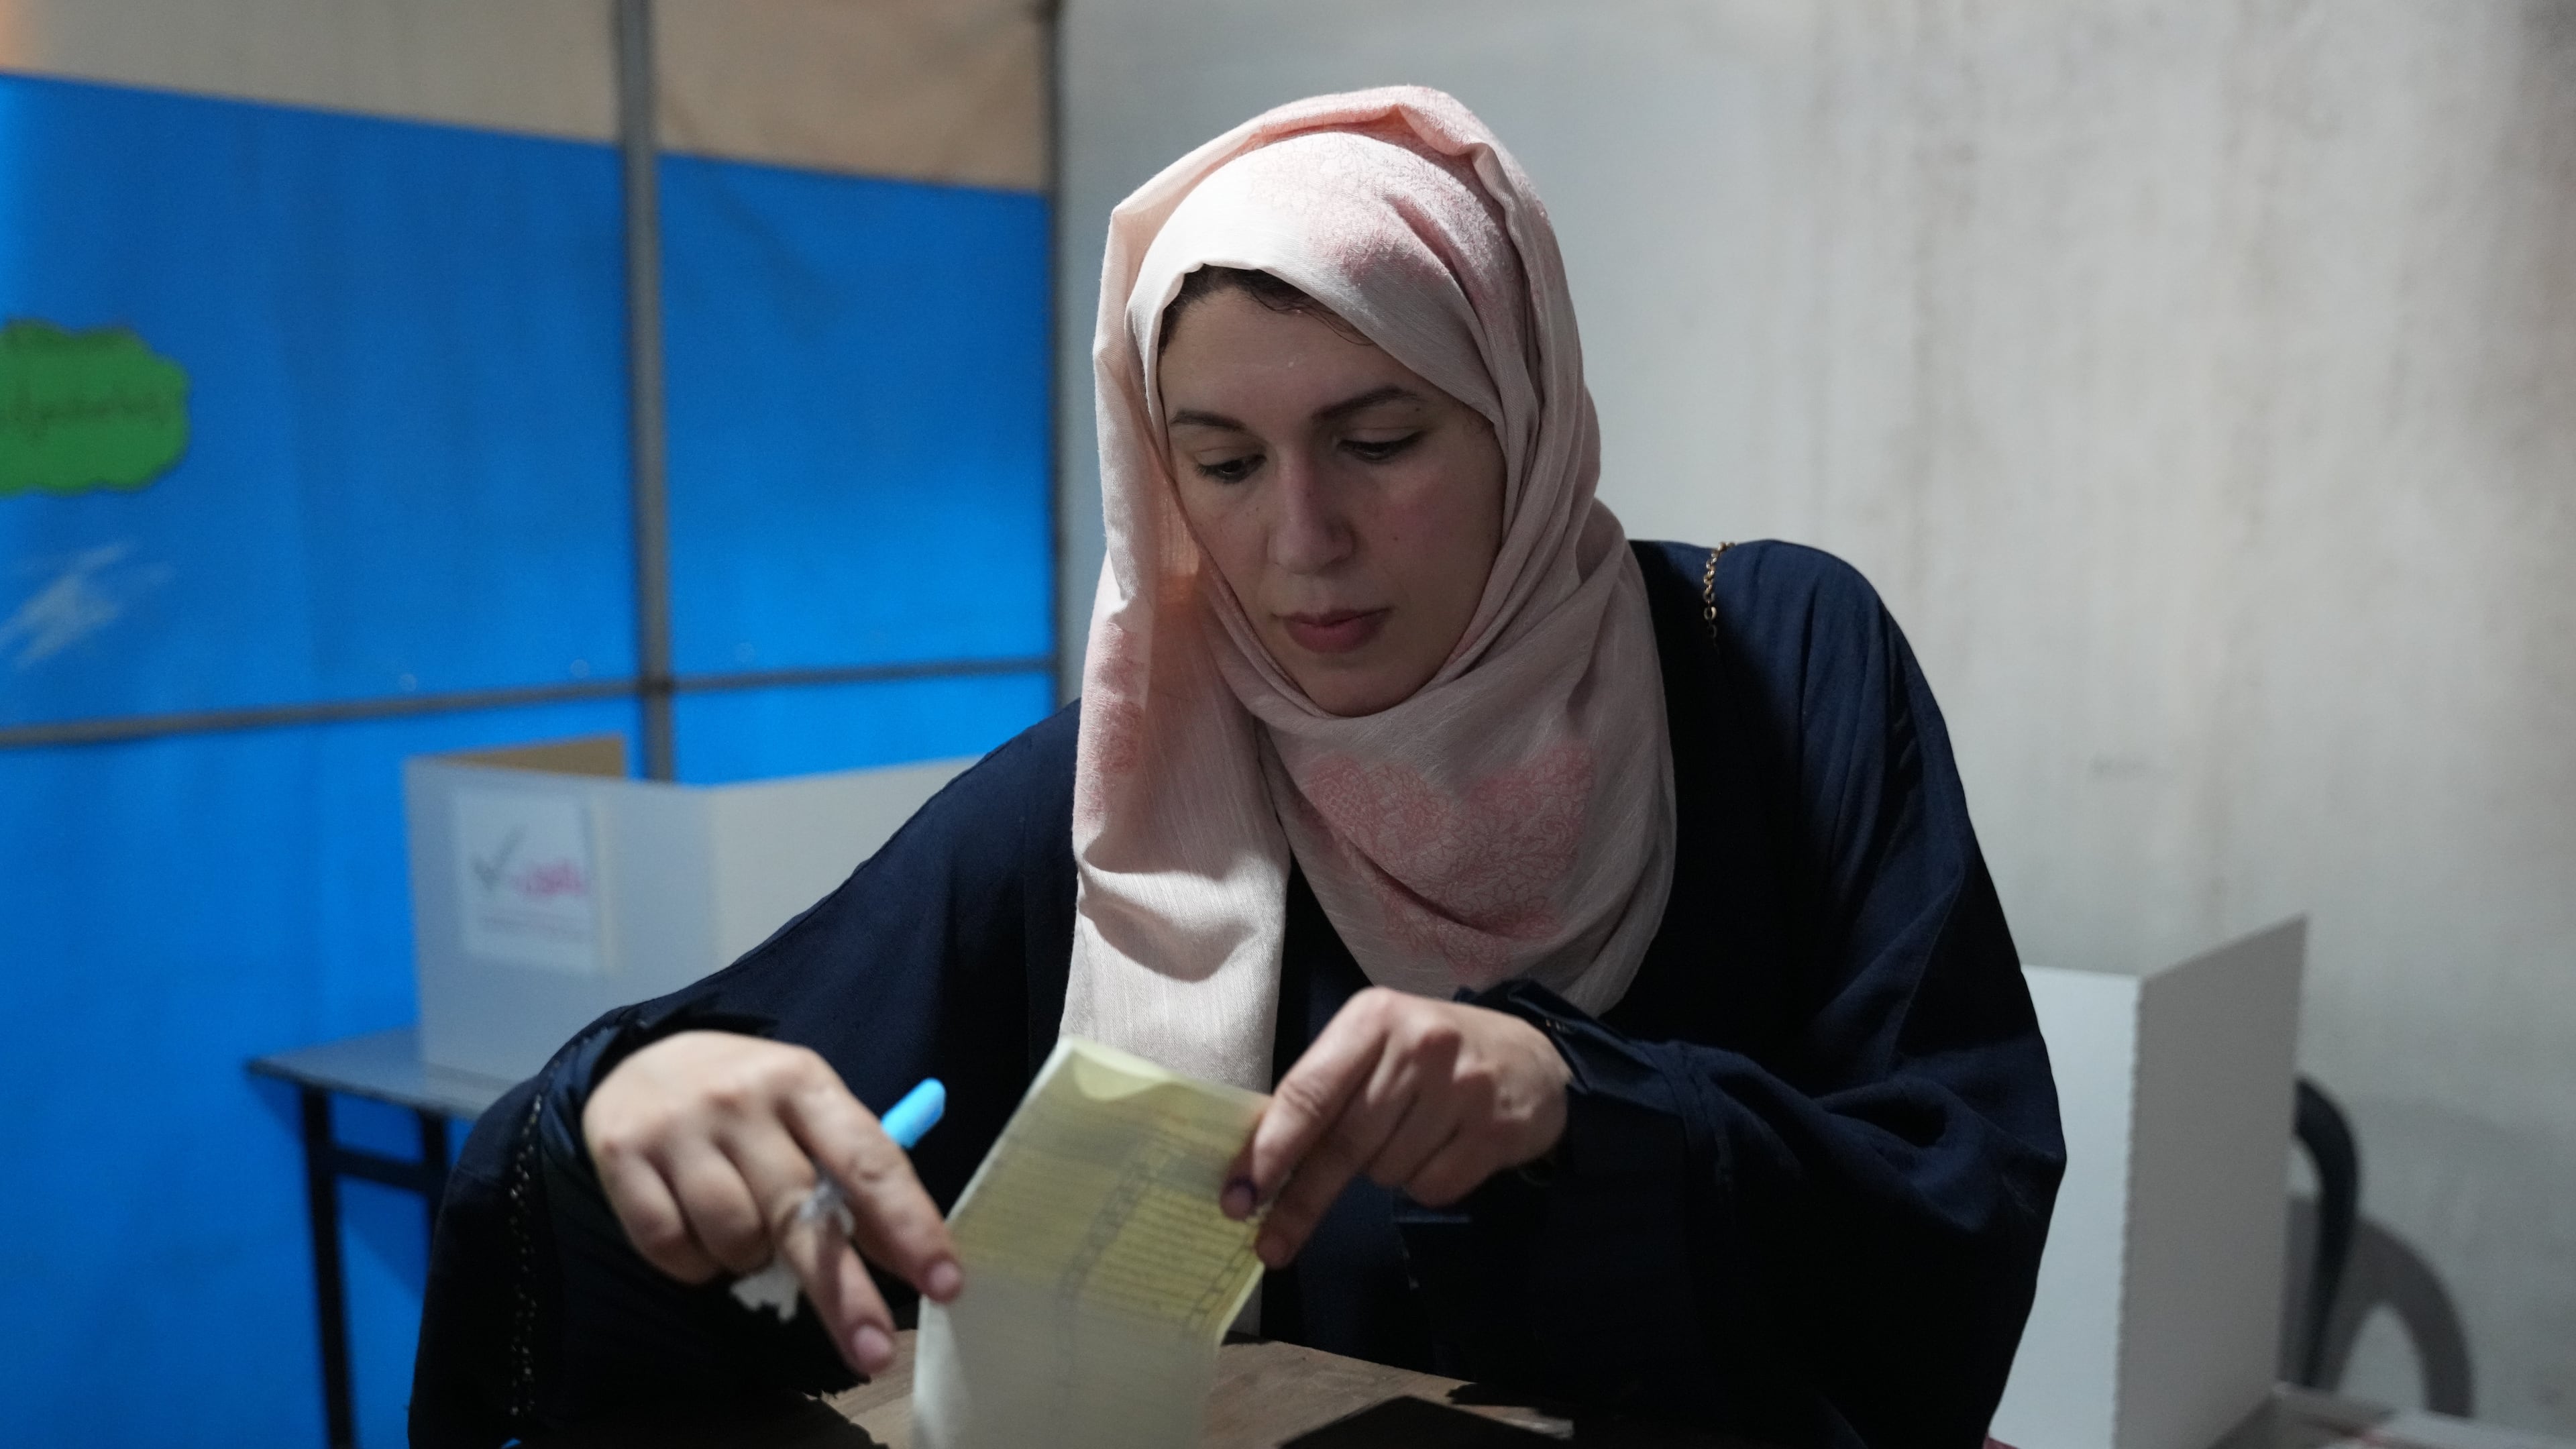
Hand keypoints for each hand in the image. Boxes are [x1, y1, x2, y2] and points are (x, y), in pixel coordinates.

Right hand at [581, 1031, 959, 1375]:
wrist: (641, 1061)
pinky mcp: (622, 1157)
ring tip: (745, 1233)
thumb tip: (908, 1257)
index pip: (869, 1161)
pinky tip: (697, 1233)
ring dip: (748, 1260)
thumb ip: (855, 1174)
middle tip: (874, 1351)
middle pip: (802, 1214)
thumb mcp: (810, 1112)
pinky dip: (693, 1262)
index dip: (910, 1226)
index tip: (943, 1283)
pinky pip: (670, 1247)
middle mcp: (744, 1101)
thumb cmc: (750, 1101)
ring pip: (734, 1238)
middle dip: (843, 1292)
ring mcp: (680, 1128)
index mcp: (807, 1083)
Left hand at [1222, 988, 1570, 1267]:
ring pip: (1385, 1172)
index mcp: (1374, 1018)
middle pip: (1342, 1143)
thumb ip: (1324, 1088)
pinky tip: (1441, 1150)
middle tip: (1269, 1244)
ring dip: (1379, 1174)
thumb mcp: (1375, 1046)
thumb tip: (1258, 1160)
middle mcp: (1418, 1046)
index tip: (1240, 1195)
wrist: (1534, 1059)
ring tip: (1406, 1138)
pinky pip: (1429, 1188)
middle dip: (1301, 1200)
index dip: (1270, 1149)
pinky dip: (1422, 1184)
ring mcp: (1462, 1089)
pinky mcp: (1495, 1131)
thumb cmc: (1431, 1055)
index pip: (1309, 1092)